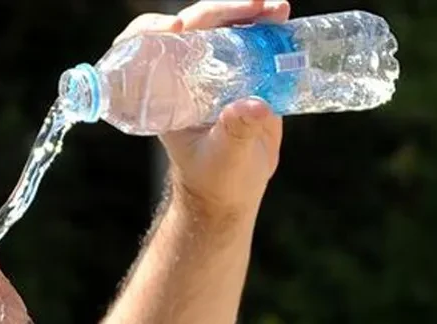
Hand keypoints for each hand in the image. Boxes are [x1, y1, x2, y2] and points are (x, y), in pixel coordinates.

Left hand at [116, 1, 290, 226]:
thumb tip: (254, 105)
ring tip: (278, 10)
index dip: (156, 30)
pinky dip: (270, 29)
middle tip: (254, 7)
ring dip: (251, 13)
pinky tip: (285, 20)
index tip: (176, 27)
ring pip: (227, 28)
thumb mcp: (223, 158)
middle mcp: (189, 74)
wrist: (233, 193)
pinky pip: (255, 43)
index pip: (151, 48)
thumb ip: (235, 133)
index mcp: (168, 91)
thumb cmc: (215, 180)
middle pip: (196, 26)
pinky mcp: (247, 75)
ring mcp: (219, 71)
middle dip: (222, 10)